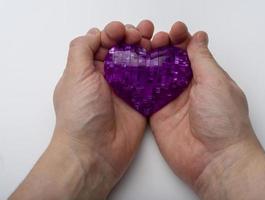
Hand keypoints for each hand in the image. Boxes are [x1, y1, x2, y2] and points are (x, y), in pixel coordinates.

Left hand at [10, 20, 153, 199]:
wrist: (95, 152)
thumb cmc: (81, 115)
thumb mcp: (75, 75)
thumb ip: (82, 49)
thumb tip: (95, 34)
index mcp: (90, 69)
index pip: (104, 42)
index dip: (113, 33)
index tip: (121, 32)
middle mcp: (108, 77)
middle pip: (124, 50)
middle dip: (133, 38)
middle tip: (141, 36)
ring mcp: (126, 89)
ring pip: (139, 62)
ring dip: (147, 49)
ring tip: (154, 42)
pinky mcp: (141, 101)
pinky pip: (152, 80)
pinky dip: (158, 68)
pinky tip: (163, 59)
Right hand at [150, 22, 264, 199]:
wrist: (215, 160)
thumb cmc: (223, 121)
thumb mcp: (215, 82)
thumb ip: (202, 59)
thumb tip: (198, 37)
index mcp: (205, 76)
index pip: (190, 51)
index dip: (181, 38)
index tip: (173, 31)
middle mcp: (188, 87)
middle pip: (170, 61)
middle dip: (162, 47)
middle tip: (154, 40)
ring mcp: (172, 101)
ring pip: (156, 76)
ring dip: (148, 62)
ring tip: (140, 50)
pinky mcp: (159, 115)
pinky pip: (145, 96)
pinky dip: (137, 85)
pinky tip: (130, 72)